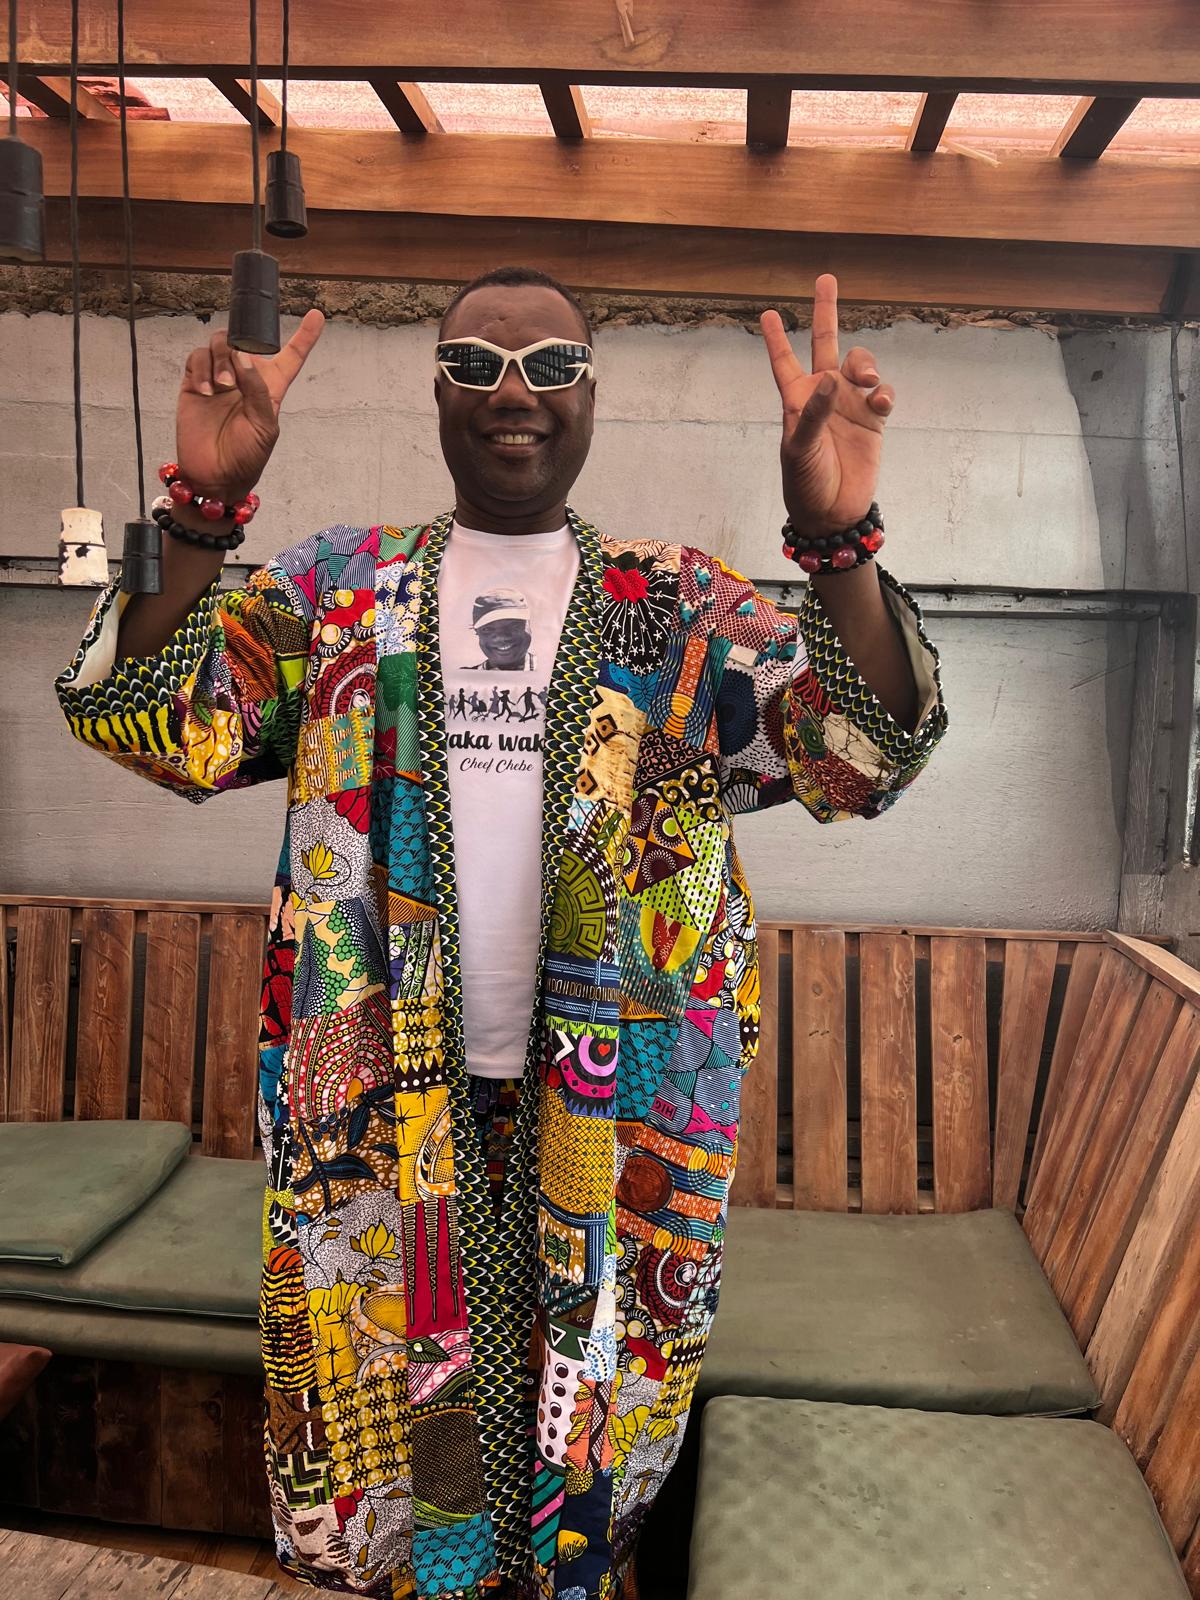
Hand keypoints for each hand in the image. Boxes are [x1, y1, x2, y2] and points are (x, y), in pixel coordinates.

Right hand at [176, 309, 324, 499]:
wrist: (215, 476)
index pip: (291, 357)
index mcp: (270, 388)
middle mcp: (245, 378)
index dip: (305, 337)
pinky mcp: (194, 383)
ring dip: (220, 358)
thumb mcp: (265, 427)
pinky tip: (206, 390)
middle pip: (244, 340)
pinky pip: (197, 358)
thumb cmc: (246, 457)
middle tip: (235, 376)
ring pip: (219, 343)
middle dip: (240, 345)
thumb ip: (258, 390)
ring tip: (222, 386)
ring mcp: (218, 379)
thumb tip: (243, 357)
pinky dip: (201, 368)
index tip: (317, 316)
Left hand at [761, 275, 894, 535]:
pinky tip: (879, 404)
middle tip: (826, 278)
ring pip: (860, 363)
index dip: (776, 339)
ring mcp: (850, 405)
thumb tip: (833, 377)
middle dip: (825, 312)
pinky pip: (883, 392)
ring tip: (865, 379)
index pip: (784, 362)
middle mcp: (824, 396)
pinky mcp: (873, 420)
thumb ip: (816, 411)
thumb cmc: (806, 482)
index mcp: (797, 400)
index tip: (768, 313)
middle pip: (825, 344)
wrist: (833, 512)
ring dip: (865, 362)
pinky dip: (884, 392)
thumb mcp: (801, 448)